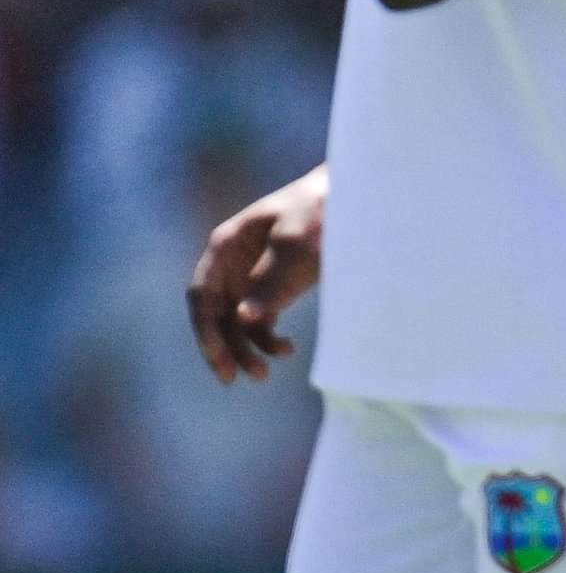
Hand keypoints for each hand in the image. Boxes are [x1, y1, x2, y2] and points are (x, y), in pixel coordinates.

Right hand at [189, 167, 328, 383]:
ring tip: (263, 374)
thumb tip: (246, 319)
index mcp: (227, 245)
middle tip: (236, 378)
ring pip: (236, 319)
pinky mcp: (276, 282)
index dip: (205, 330)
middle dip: (223, 346)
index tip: (217, 359)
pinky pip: (260, 317)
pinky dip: (266, 337)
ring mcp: (253, 272)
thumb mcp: (299, 244)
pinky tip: (285, 350)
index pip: (201, 295)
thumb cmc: (323, 210)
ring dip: (245, 348)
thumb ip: (273, 281)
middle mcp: (233, 261)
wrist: (356, 194)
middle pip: (215, 312)